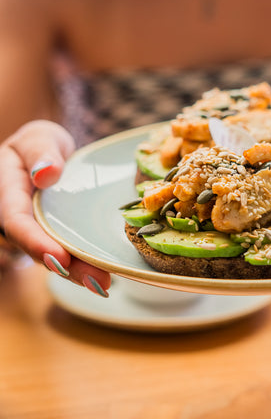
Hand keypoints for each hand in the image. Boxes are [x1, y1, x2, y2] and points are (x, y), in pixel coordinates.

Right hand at [0, 120, 110, 295]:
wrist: (47, 153)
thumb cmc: (40, 145)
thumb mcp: (39, 138)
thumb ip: (39, 152)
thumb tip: (46, 173)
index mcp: (10, 194)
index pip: (18, 222)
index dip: (37, 243)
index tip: (60, 260)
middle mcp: (24, 218)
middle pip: (41, 248)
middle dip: (69, 269)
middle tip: (99, 282)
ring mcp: (42, 229)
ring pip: (57, 255)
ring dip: (81, 273)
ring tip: (106, 285)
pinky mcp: (60, 233)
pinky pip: (71, 250)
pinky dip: (88, 263)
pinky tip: (108, 274)